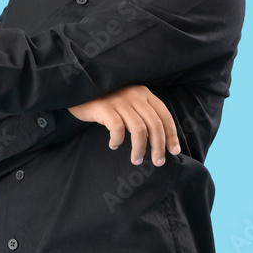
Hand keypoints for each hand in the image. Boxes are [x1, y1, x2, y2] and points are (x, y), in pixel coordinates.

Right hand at [66, 85, 180, 166]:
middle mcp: (134, 95)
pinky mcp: (104, 108)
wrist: (78, 90)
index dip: (171, 135)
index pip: (165, 116)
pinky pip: (118, 129)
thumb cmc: (105, 101)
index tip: (174, 151)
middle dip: (159, 146)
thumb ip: (142, 114)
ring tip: (136, 160)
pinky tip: (113, 145)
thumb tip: (158, 140)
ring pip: (139, 130)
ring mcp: (119, 100)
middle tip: (158, 162)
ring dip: (140, 148)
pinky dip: (118, 141)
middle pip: (155, 125)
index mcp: (144, 93)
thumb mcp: (128, 103)